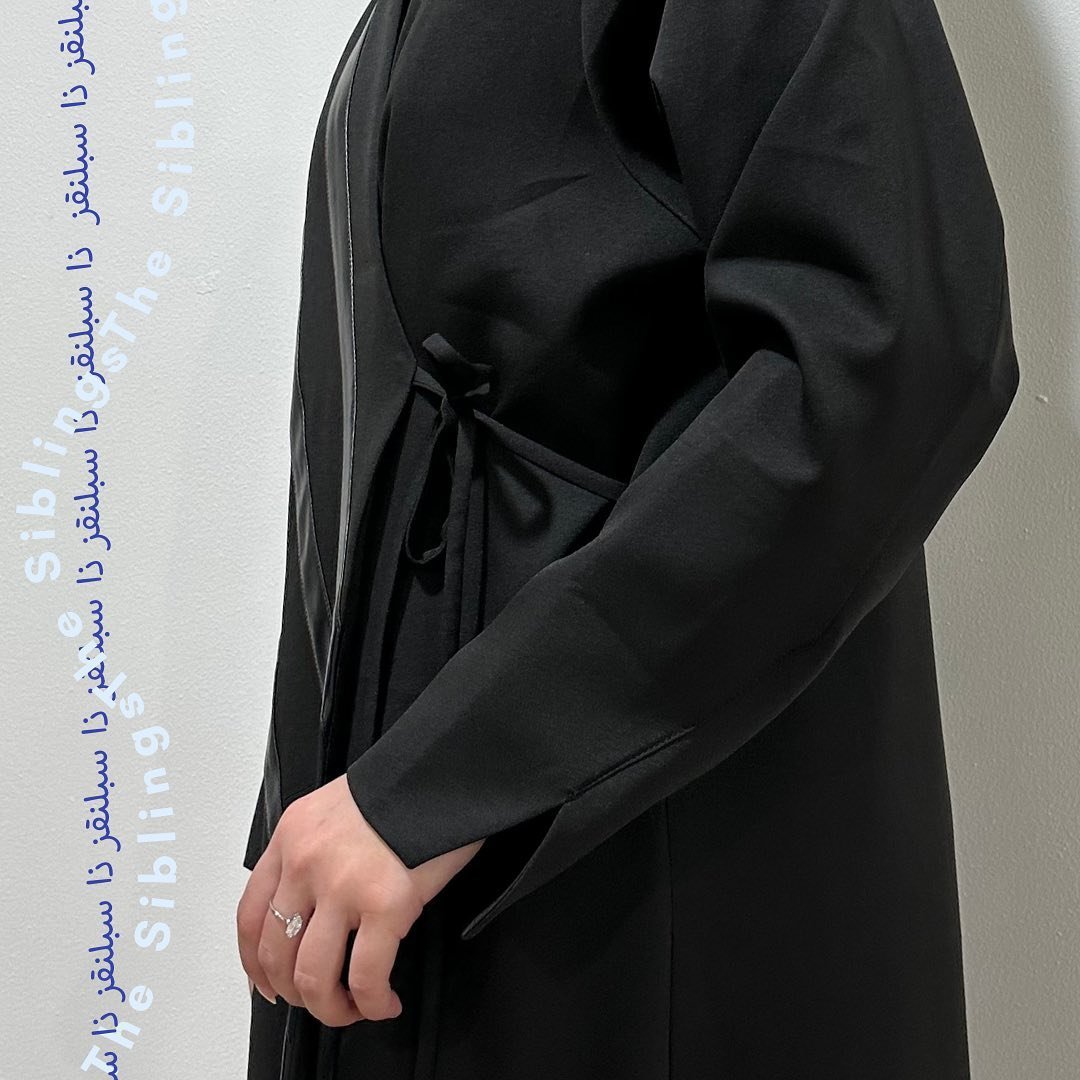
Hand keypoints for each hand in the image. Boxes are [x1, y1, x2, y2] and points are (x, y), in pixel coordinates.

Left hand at [236, 773, 483, 1025]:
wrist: (446, 769)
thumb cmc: (404, 787)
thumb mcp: (338, 809)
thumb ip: (317, 852)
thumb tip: (315, 908)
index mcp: (292, 837)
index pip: (251, 914)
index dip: (255, 963)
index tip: (269, 984)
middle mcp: (306, 862)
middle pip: (276, 953)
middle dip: (297, 993)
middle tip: (321, 1001)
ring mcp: (342, 884)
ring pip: (313, 975)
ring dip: (331, 1008)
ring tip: (354, 1009)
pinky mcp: (386, 903)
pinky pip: (365, 976)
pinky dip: (372, 1002)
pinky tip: (385, 1002)